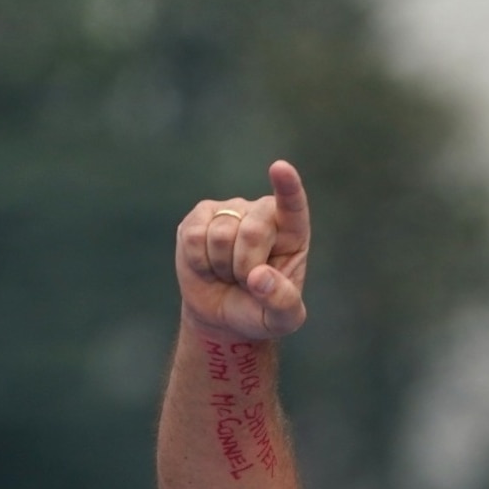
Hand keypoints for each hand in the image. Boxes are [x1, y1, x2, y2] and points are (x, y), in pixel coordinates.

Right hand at [177, 159, 309, 342]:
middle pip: (252, 230)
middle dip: (245, 266)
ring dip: (222, 266)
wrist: (223, 315)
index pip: (293, 206)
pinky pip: (195, 237)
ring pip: (220, 235)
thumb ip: (282, 302)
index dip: (287, 188)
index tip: (280, 168)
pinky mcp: (199, 217)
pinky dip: (200, 262)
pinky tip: (208, 266)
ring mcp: (230, 211)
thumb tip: (259, 276)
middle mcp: (263, 213)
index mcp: (293, 234)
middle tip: (245, 281)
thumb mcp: (281, 320)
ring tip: (228, 273)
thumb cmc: (259, 312)